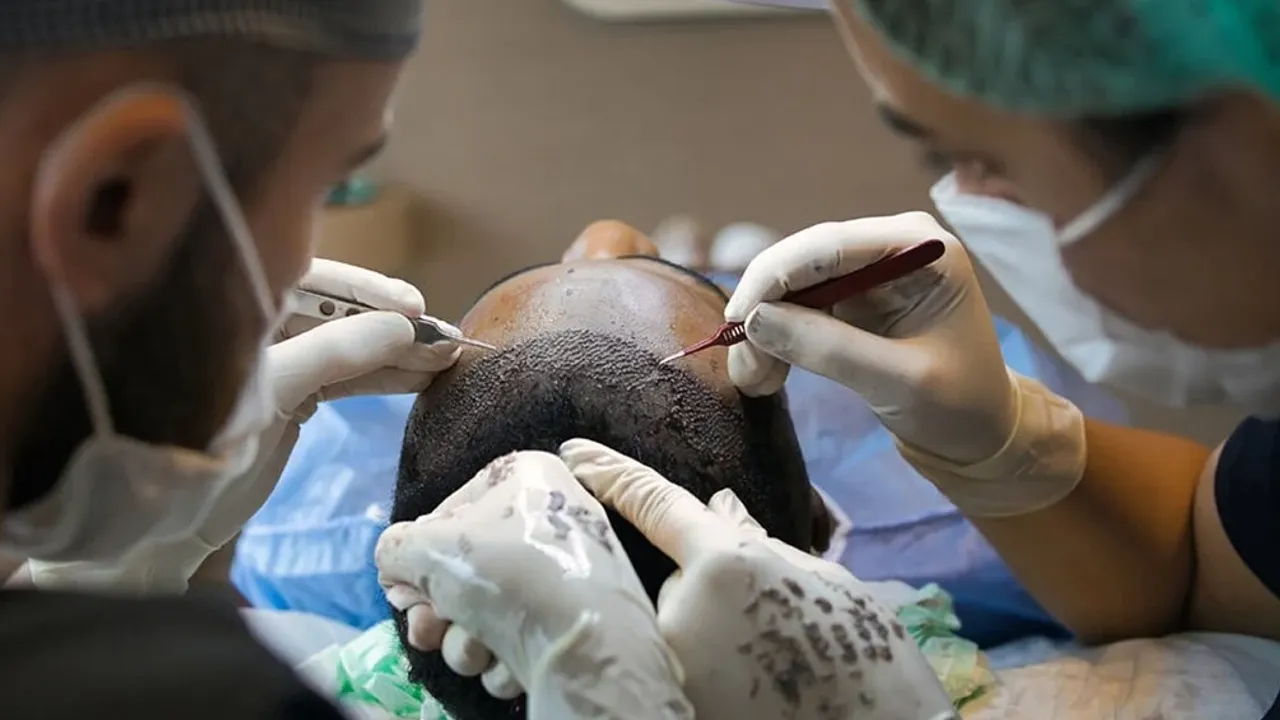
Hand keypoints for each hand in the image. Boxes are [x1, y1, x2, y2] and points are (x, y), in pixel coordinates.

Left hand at [25, 259, 460, 592]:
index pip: (307, 279)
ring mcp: (275, 362)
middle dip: (390, 323)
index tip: (413, 307)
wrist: (152, 529)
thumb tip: (403, 325)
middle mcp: (254, 326)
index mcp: (229, 308)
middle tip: (445, 339)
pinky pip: (345, 376)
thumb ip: (331, 353)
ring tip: (446, 359)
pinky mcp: (291, 397)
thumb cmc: (189, 450)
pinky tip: (421, 376)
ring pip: (347, 344)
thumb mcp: (262, 393)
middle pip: (334, 310)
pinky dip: (383, 376)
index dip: (362, 290)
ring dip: (396, 352)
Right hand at [375, 451, 692, 719]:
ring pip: (485, 609)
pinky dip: (502, 656)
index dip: (419, 553)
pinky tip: (507, 663)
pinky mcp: (573, 624)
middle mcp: (552, 518)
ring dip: (463, 639)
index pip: (450, 510)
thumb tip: (397, 567)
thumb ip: (394, 548)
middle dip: (435, 607)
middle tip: (427, 627)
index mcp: (527, 476)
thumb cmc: (505, 572)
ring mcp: (565, 574)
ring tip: (473, 648)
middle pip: (464, 566)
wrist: (585, 643)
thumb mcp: (424, 546)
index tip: (405, 586)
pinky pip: (517, 637)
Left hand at [560, 438, 956, 719]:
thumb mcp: (830, 587)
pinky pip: (679, 668)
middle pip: (674, 579)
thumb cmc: (873, 665)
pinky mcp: (674, 705)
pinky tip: (758, 687)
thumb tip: (719, 506)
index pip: (654, 504)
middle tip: (772, 622)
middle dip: (711, 587)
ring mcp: (672, 666)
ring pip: (677, 626)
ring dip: (711, 633)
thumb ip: (764, 543)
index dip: (612, 474)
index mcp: (728, 565)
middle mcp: (682, 612)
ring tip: (773, 660)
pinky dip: (710, 670)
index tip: (575, 453)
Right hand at [725, 212, 1012, 464]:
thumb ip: (830, 349)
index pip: (830, 245)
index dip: (774, 277)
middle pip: (802, 259)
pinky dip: (775, 338)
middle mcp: (890, 243)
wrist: (982, 430)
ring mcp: (868, 268)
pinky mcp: (850, 295)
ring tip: (756, 380)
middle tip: (742, 365)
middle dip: (764, 309)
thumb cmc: (960, 404)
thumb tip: (755, 322)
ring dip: (763, 329)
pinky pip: (796, 306)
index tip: (737, 320)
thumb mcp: (899, 382)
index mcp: (921, 247)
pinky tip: (767, 373)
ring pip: (790, 284)